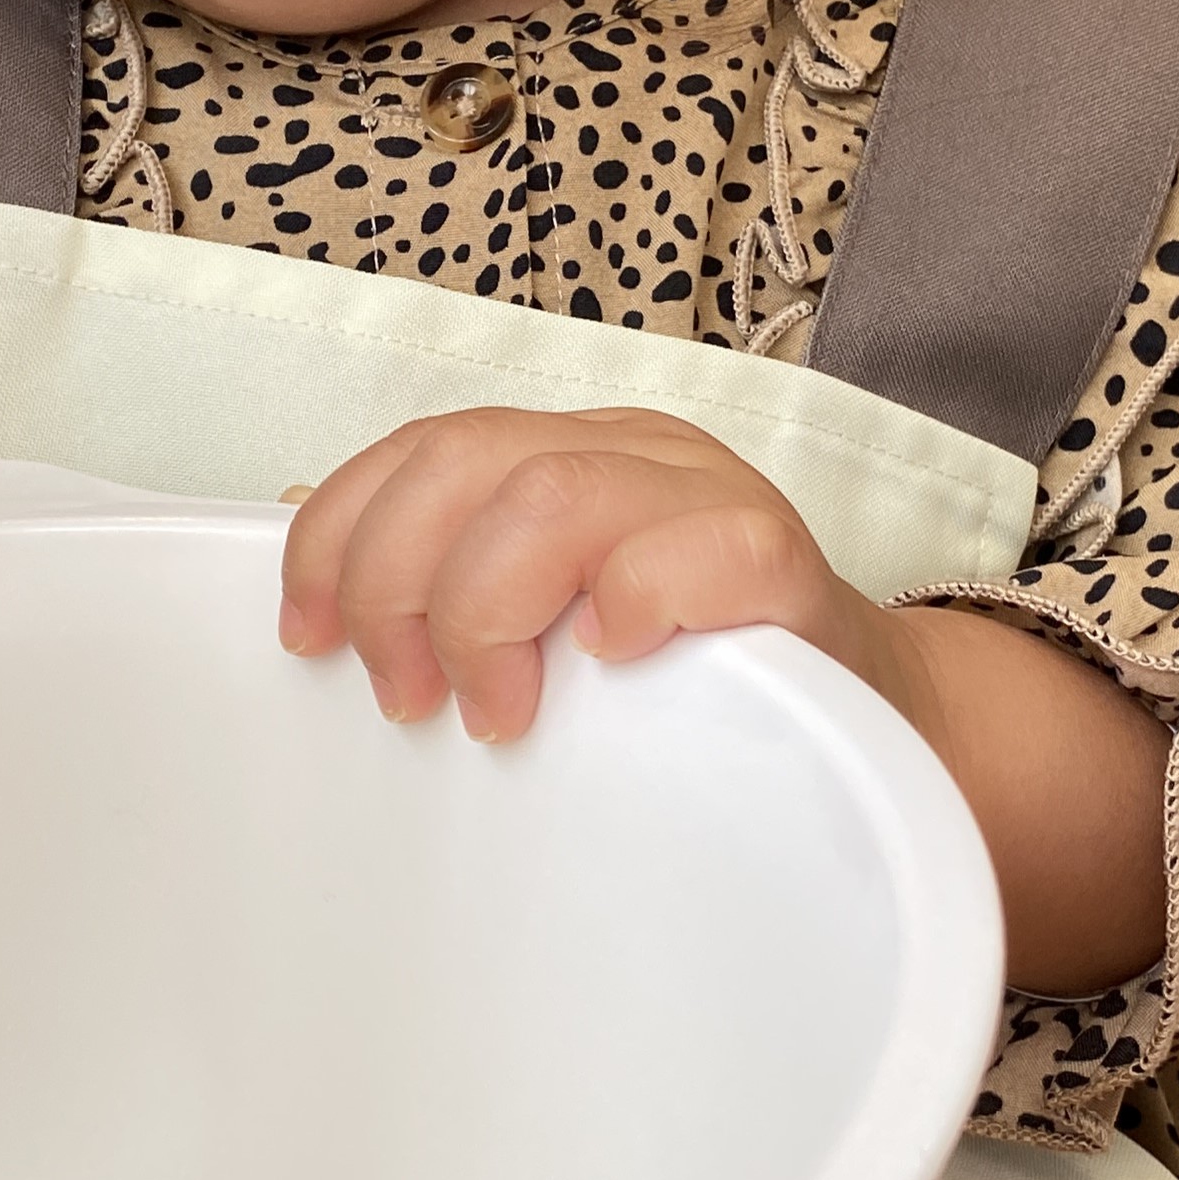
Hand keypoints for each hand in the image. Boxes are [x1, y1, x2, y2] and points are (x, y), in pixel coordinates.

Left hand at [278, 407, 925, 745]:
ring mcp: (713, 496)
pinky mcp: (784, 562)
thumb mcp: (555, 626)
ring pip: (555, 493)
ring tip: (496, 711)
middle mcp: (635, 454)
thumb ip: (455, 581)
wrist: (872, 732)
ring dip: (487, 612)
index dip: (337, 535)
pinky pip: (699, 550)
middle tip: (408, 697)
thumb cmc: (693, 690)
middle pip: (465, 458)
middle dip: (395, 583)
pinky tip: (610, 663)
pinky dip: (632, 602)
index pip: (421, 447)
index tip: (306, 640)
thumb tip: (316, 565)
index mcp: (570, 458)